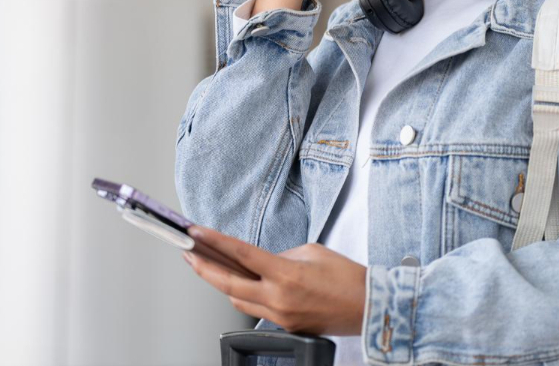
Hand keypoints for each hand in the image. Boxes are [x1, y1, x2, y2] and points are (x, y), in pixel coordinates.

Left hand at [183, 226, 367, 335]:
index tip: (196, 233)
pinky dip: (245, 296)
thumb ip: (282, 255)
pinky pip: (256, 310)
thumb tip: (264, 261)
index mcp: (285, 274)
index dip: (214, 242)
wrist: (369, 306)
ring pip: (238, 300)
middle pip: (228, 285)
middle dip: (204, 269)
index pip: (241, 255)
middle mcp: (278, 298)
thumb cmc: (347, 277)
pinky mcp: (286, 326)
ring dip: (223, 284)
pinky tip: (241, 284)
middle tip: (189, 254)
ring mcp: (280, 316)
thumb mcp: (312, 252)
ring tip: (211, 267)